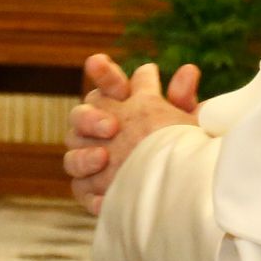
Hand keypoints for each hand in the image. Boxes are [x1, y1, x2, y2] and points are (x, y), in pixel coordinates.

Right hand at [63, 57, 198, 214]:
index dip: (101, 72)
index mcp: (120, 105)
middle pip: (79, 116)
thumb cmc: (177, 148)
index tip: (98, 62)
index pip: (106, 83)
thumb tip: (189, 71)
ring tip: (103, 158)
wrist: (176, 192)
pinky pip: (81, 190)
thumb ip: (182, 99)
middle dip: (90, 117)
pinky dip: (91, 194)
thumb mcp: (185, 125)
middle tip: (112, 126)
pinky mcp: (90, 191)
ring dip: (84, 156)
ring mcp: (90, 160)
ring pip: (72, 155)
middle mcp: (99, 129)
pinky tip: (105, 198)